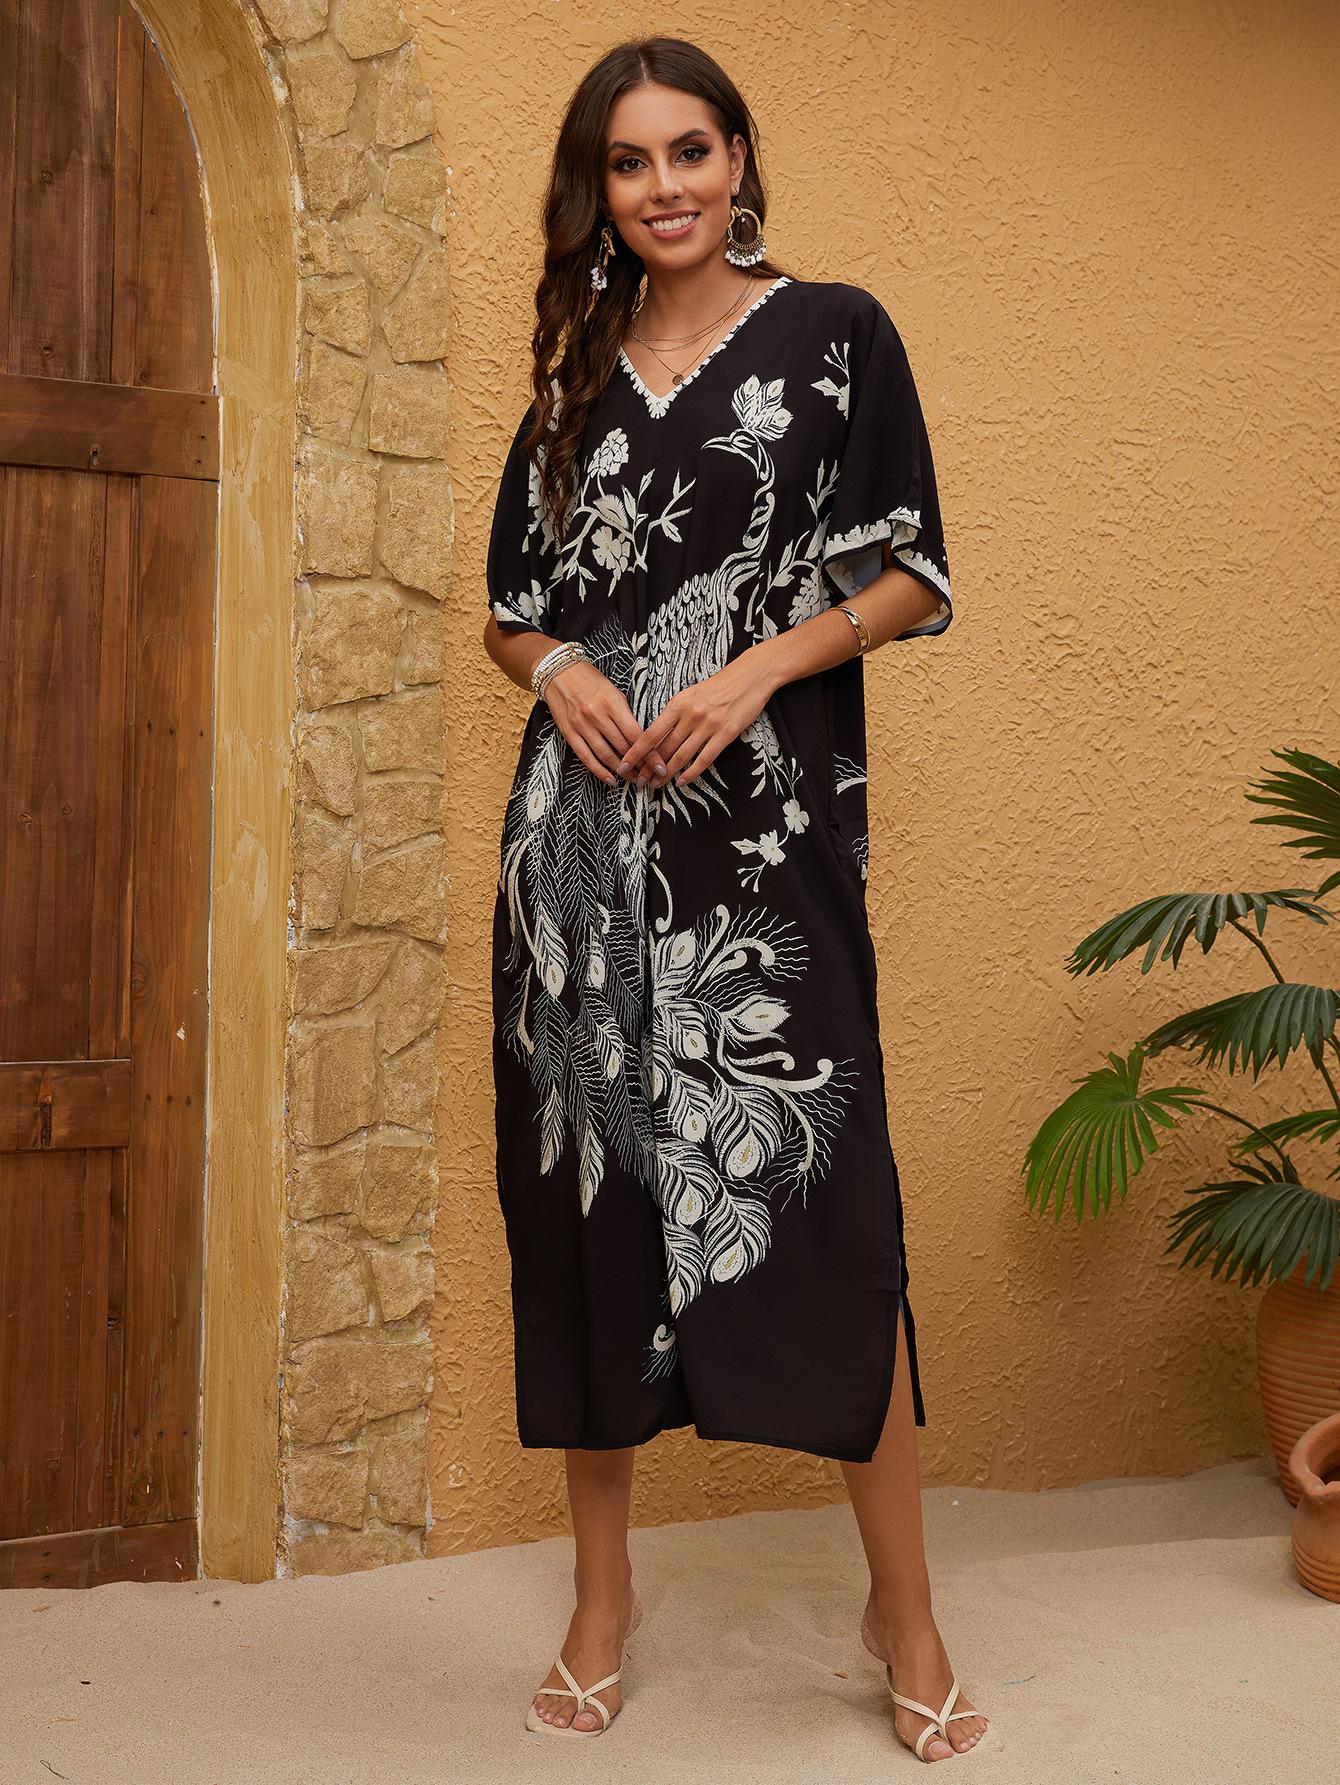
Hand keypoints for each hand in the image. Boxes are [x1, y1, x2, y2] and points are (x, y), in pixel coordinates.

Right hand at [543, 659, 667, 786]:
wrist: (558, 672)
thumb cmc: (590, 680)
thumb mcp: (613, 691)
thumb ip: (625, 714)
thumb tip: (640, 737)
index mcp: (613, 703)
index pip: (636, 734)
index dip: (650, 754)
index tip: (660, 766)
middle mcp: (597, 716)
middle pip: (623, 747)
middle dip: (639, 765)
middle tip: (650, 776)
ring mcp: (582, 725)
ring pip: (606, 755)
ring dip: (622, 771)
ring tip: (633, 779)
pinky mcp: (569, 733)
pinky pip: (586, 757)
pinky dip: (599, 771)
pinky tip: (610, 779)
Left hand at [617, 648, 776, 789]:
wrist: (750, 676)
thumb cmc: (718, 686)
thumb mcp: (690, 695)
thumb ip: (674, 714)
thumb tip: (657, 737)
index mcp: (678, 704)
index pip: (650, 733)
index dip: (635, 752)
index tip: (623, 765)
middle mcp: (690, 715)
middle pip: (664, 748)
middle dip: (649, 768)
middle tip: (638, 781)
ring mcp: (709, 725)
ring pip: (681, 757)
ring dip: (666, 774)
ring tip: (656, 785)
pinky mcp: (726, 734)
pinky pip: (704, 759)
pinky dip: (691, 774)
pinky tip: (681, 782)